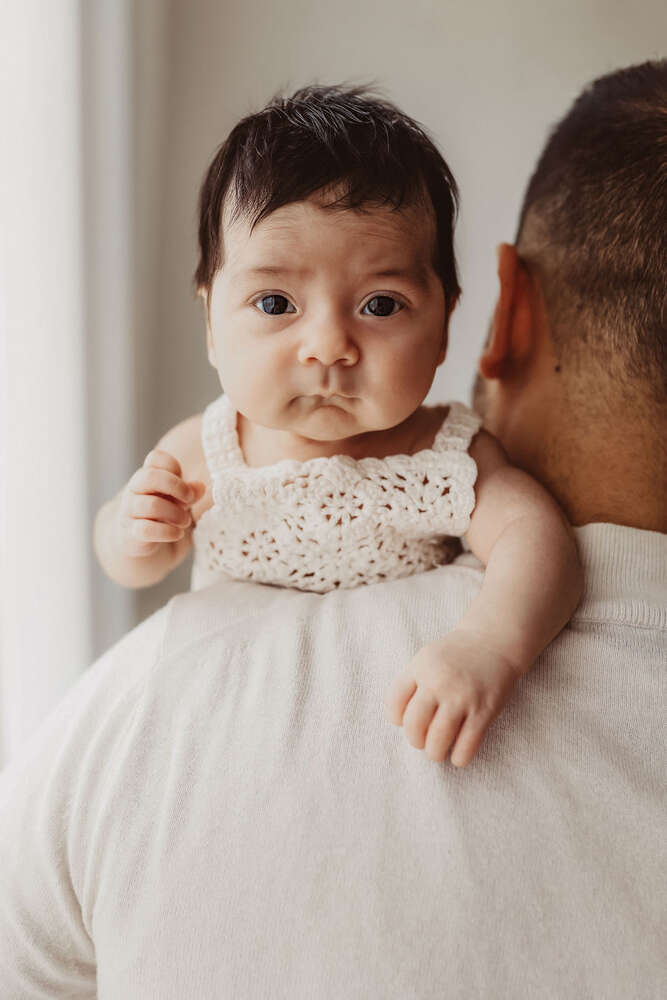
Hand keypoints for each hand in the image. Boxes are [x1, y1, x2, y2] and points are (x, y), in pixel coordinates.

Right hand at [116, 450, 205, 558]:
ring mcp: (130, 511)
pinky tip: (177, 534)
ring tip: (185, 521)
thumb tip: (200, 487)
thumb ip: (189, 492)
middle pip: (149, 476)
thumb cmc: (163, 516)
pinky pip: (146, 529)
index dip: (174, 467)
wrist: (143, 543)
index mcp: (147, 476)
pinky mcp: (131, 533)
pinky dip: (167, 532)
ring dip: (175, 514)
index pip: (155, 458)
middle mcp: (135, 490)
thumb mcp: (179, 501)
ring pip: (150, 505)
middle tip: (189, 499)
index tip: (186, 485)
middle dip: (176, 486)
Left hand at [384, 629, 522, 766]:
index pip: (394, 703)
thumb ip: (412, 683)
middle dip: (415, 741)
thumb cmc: (457, 654)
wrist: (494, 640)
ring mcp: (462, 697)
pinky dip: (459, 757)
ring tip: (438, 751)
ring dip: (434, 753)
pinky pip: (466, 746)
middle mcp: (439, 682)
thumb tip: (401, 721)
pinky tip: (458, 754)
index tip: (405, 722)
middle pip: (414, 726)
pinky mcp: (484, 711)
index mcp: (420, 668)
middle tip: (422, 741)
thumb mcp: (427, 657)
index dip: (397, 719)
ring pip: (438, 741)